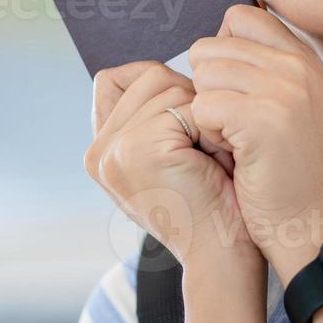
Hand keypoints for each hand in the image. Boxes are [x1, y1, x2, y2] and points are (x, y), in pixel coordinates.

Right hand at [85, 60, 258, 268]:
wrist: (224, 256)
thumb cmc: (212, 203)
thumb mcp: (172, 154)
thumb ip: (152, 114)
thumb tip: (171, 65)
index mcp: (99, 152)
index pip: (117, 77)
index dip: (161, 88)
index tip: (188, 128)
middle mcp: (98, 151)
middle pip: (148, 75)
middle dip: (189, 101)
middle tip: (205, 150)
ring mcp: (114, 151)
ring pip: (168, 85)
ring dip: (203, 115)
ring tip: (209, 158)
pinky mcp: (139, 149)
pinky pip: (187, 107)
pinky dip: (211, 129)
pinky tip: (214, 164)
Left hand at [188, 4, 322, 283]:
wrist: (309, 226)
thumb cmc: (285, 172)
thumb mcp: (285, 105)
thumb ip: (258, 67)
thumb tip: (209, 42)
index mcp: (302, 57)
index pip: (239, 17)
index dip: (220, 55)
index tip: (234, 95)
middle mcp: (297, 65)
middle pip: (210, 47)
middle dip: (208, 89)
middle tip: (235, 127)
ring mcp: (284, 89)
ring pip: (203, 75)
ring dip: (207, 113)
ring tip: (237, 142)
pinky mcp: (263, 118)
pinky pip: (202, 106)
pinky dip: (208, 135)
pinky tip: (235, 155)